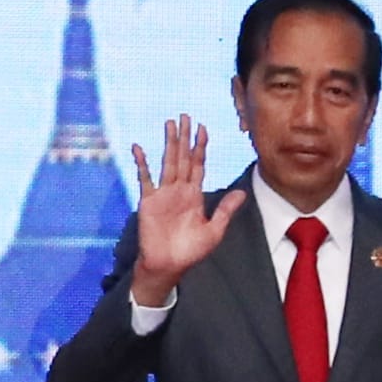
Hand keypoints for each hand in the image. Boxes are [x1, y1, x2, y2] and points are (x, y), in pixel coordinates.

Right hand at [121, 115, 240, 309]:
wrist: (168, 266)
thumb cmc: (190, 251)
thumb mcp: (213, 231)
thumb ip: (225, 210)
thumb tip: (242, 192)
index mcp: (194, 195)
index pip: (199, 165)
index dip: (201, 147)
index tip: (203, 128)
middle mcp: (179, 190)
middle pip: (183, 157)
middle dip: (185, 137)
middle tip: (186, 116)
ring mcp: (163, 193)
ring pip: (167, 162)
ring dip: (169, 143)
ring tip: (169, 124)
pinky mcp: (148, 201)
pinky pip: (144, 178)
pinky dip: (141, 163)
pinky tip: (138, 148)